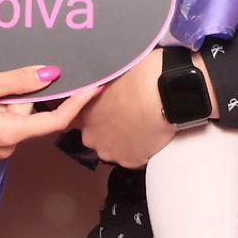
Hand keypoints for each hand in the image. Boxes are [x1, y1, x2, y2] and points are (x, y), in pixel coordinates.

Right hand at [0, 66, 96, 157]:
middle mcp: (7, 146)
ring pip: (15, 115)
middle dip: (19, 93)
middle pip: (31, 113)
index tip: (95, 86)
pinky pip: (2, 120)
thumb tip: (51, 74)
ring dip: (4, 98)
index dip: (77, 102)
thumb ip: (17, 81)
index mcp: (9, 134)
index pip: (55, 120)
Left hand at [73, 48, 174, 168]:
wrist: (165, 94)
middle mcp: (92, 137)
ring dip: (125, 139)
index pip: (73, 121)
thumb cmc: (139, 77)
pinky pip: (134, 156)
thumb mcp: (113, 75)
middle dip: (109, 128)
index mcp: (83, 114)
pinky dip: (142, 147)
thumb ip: (102, 86)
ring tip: (142, 123)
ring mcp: (111, 152)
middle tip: (128, 113)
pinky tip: (151, 133)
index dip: (90, 115)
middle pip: (97, 136)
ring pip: (115, 148)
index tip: (102, 109)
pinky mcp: (131, 162)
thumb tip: (106, 84)